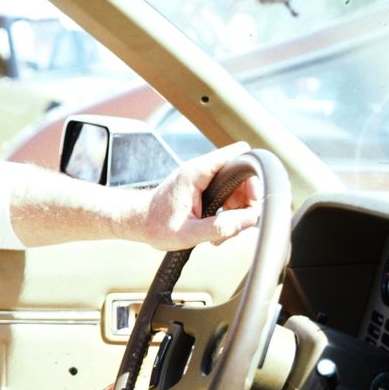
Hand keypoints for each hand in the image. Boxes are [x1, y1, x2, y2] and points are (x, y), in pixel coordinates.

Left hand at [140, 142, 262, 250]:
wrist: (136, 223)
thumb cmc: (155, 226)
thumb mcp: (187, 233)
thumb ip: (218, 227)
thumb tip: (248, 220)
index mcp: (197, 172)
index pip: (238, 154)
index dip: (252, 176)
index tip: (251, 202)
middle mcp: (202, 170)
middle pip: (242, 175)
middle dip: (246, 201)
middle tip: (237, 225)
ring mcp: (203, 179)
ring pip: (237, 189)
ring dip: (237, 212)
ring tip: (222, 234)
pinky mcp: (203, 189)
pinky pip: (227, 197)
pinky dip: (228, 214)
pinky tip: (216, 231)